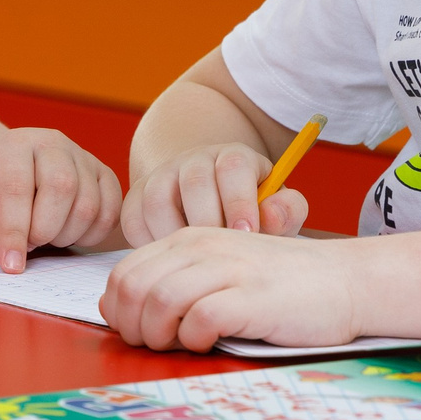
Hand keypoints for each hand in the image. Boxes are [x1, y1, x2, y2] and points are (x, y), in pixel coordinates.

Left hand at [0, 127, 122, 271]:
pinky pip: (110, 212)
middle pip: (62, 187)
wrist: (14, 172)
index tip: (12, 265)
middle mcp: (53, 143)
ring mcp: (83, 157)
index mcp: (14, 145)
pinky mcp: (104, 174)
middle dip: (44, 230)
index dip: (15, 230)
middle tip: (31, 243)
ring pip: (88, 203)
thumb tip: (0, 230)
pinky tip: (69, 233)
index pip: (17, 187)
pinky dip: (91, 235)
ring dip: (66, 235)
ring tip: (47, 236)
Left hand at [100, 228, 360, 352]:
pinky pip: (199, 318)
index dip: (120, 311)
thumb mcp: (219, 272)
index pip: (124, 274)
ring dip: (159, 336)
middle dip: (132, 327)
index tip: (141, 334)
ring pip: (158, 300)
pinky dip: (194, 339)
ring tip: (182, 345)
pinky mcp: (252, 297)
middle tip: (157, 346)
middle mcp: (204, 247)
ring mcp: (228, 269)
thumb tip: (116, 307)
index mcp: (189, 240)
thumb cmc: (279, 287)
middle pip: (132, 288)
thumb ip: (170, 282)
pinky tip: (209, 342)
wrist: (346, 281)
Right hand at [121, 143, 308, 245]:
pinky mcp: (135, 198)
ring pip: (158, 199)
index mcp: (233, 158)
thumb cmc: (250, 216)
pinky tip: (171, 260)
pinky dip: (150, 244)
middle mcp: (194, 160)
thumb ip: (286, 212)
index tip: (247, 234)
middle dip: (209, 222)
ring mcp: (161, 176)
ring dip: (176, 235)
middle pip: (195, 182)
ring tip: (194, 261)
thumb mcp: (274, 212)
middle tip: (220, 256)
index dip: (239, 200)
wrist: (209, 207)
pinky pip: (134, 220)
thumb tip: (272, 216)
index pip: (234, 167)